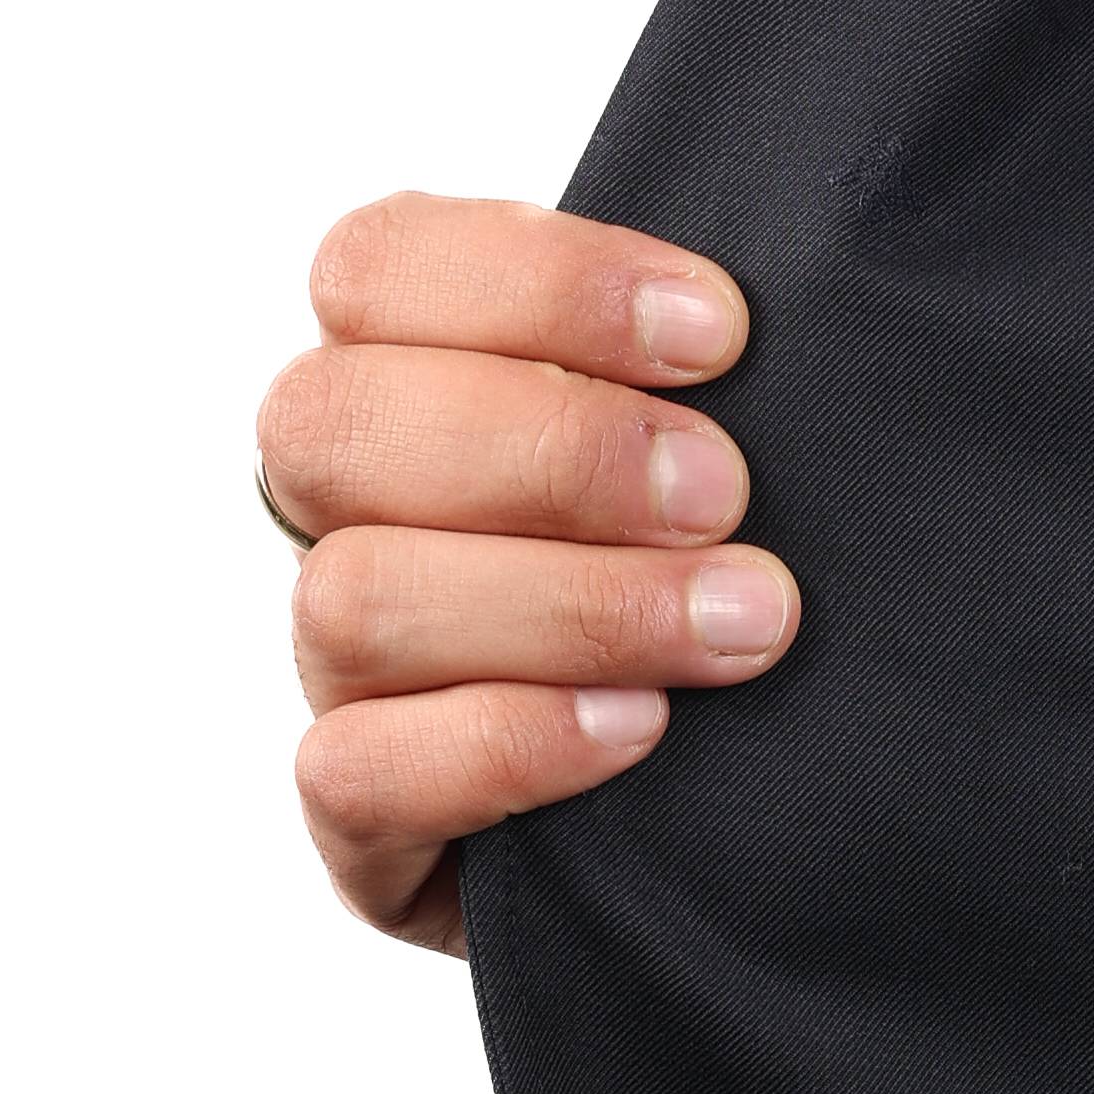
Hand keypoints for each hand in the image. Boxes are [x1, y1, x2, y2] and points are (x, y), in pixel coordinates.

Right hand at [261, 193, 799, 952]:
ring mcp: (337, 672)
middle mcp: (344, 516)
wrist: (756, 815)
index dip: (540, 285)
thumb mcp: (718, 446)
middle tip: (725, 494)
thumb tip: (759, 309)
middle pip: (335, 425)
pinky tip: (641, 730)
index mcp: (404, 376)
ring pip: (354, 599)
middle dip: (552, 449)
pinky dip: (505, 742)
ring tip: (738, 625)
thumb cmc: (730, 576)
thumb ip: (704, 367)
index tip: (721, 334)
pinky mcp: (360, 823)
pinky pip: (356, 774)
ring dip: (568, 604)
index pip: (376, 270)